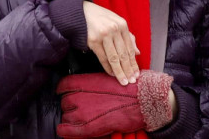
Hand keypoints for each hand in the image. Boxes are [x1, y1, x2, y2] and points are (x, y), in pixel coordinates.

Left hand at [57, 71, 173, 136]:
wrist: (144, 100)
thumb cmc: (131, 89)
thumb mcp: (111, 78)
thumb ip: (95, 82)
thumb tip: (89, 87)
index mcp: (87, 82)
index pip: (64, 85)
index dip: (64, 89)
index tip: (65, 91)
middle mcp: (81, 96)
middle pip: (65, 101)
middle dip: (70, 104)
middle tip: (81, 106)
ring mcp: (83, 113)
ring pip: (66, 116)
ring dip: (71, 117)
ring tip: (82, 117)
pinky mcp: (89, 127)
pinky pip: (67, 130)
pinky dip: (65, 130)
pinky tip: (65, 129)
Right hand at [82, 1, 139, 84]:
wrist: (80, 12)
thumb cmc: (100, 18)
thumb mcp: (116, 22)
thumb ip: (128, 37)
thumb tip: (137, 52)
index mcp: (123, 25)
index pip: (130, 48)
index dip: (134, 62)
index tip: (137, 73)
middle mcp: (114, 30)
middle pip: (123, 54)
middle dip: (128, 70)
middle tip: (132, 81)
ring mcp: (104, 35)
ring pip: (114, 58)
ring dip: (119, 72)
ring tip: (123, 81)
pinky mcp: (93, 41)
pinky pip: (103, 57)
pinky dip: (108, 67)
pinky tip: (112, 74)